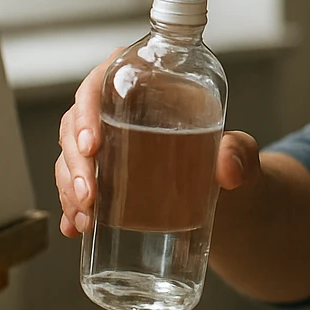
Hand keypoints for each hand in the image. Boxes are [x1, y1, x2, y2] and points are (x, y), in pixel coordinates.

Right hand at [54, 50, 261, 237]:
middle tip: (89, 194)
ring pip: (71, 157)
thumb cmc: (229, 158)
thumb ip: (240, 153)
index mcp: (148, 87)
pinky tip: (74, 228)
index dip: (87, 109)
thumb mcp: (240, 151)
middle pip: (77, 124)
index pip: (103, 82)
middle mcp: (120, 111)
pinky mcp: (104, 176)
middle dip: (76, 161)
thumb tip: (229, 170)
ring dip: (69, 187)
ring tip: (86, 219)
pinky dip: (70, 208)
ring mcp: (108, 145)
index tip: (92, 144)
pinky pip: (75, 186)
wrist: (229, 195)